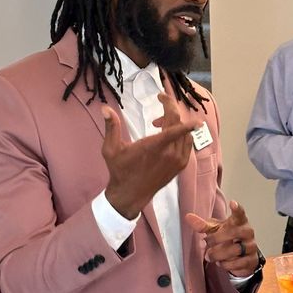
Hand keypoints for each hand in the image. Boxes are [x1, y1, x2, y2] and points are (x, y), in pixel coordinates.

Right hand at [102, 92, 192, 218]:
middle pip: (178, 123)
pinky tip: (167, 135)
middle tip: (160, 102)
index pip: (175, 126)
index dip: (173, 109)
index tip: (167, 97)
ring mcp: (178, 160)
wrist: (131, 194)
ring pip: (185, 133)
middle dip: (169, 109)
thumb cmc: (120, 171)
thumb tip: (105, 108)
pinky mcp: (181, 165)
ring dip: (175, 122)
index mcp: (154, 147)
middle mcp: (170, 153)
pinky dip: (181, 134)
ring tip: (158, 123)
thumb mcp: (111, 149)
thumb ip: (111, 127)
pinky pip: (187, 143)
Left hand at [185, 200, 259, 276]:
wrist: (243, 256)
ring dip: (218, 254)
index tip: (233, 203)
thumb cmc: (228, 238)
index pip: (240, 214)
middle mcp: (247, 232)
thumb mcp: (216, 230)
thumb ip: (203, 225)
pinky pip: (237, 263)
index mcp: (239, 222)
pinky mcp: (251, 260)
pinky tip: (221, 262)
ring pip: (235, 250)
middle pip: (234, 232)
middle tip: (207, 242)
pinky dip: (225, 264)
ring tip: (210, 256)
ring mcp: (251, 246)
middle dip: (216, 239)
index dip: (237, 209)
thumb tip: (188, 216)